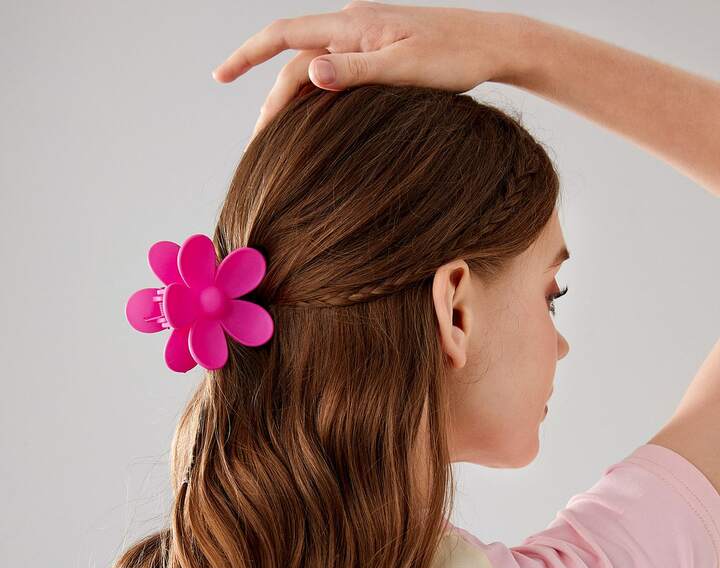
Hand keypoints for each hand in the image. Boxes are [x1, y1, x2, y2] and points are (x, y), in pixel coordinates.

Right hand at [211, 3, 529, 138]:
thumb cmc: (455, 59)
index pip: (283, 36)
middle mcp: (352, 23)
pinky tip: (318, 114)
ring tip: (280, 134)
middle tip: (259, 142)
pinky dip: (317, 91)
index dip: (247, 57)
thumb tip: (309, 73)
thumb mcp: (405, 69)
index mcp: (352, 25)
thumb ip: (356, 71)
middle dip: (272, 96)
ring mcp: (365, 33)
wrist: (492, 44)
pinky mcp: (379, 45)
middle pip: (295, 58)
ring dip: (293, 96)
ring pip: (314, 63)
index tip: (219, 76)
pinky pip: (334, 67)